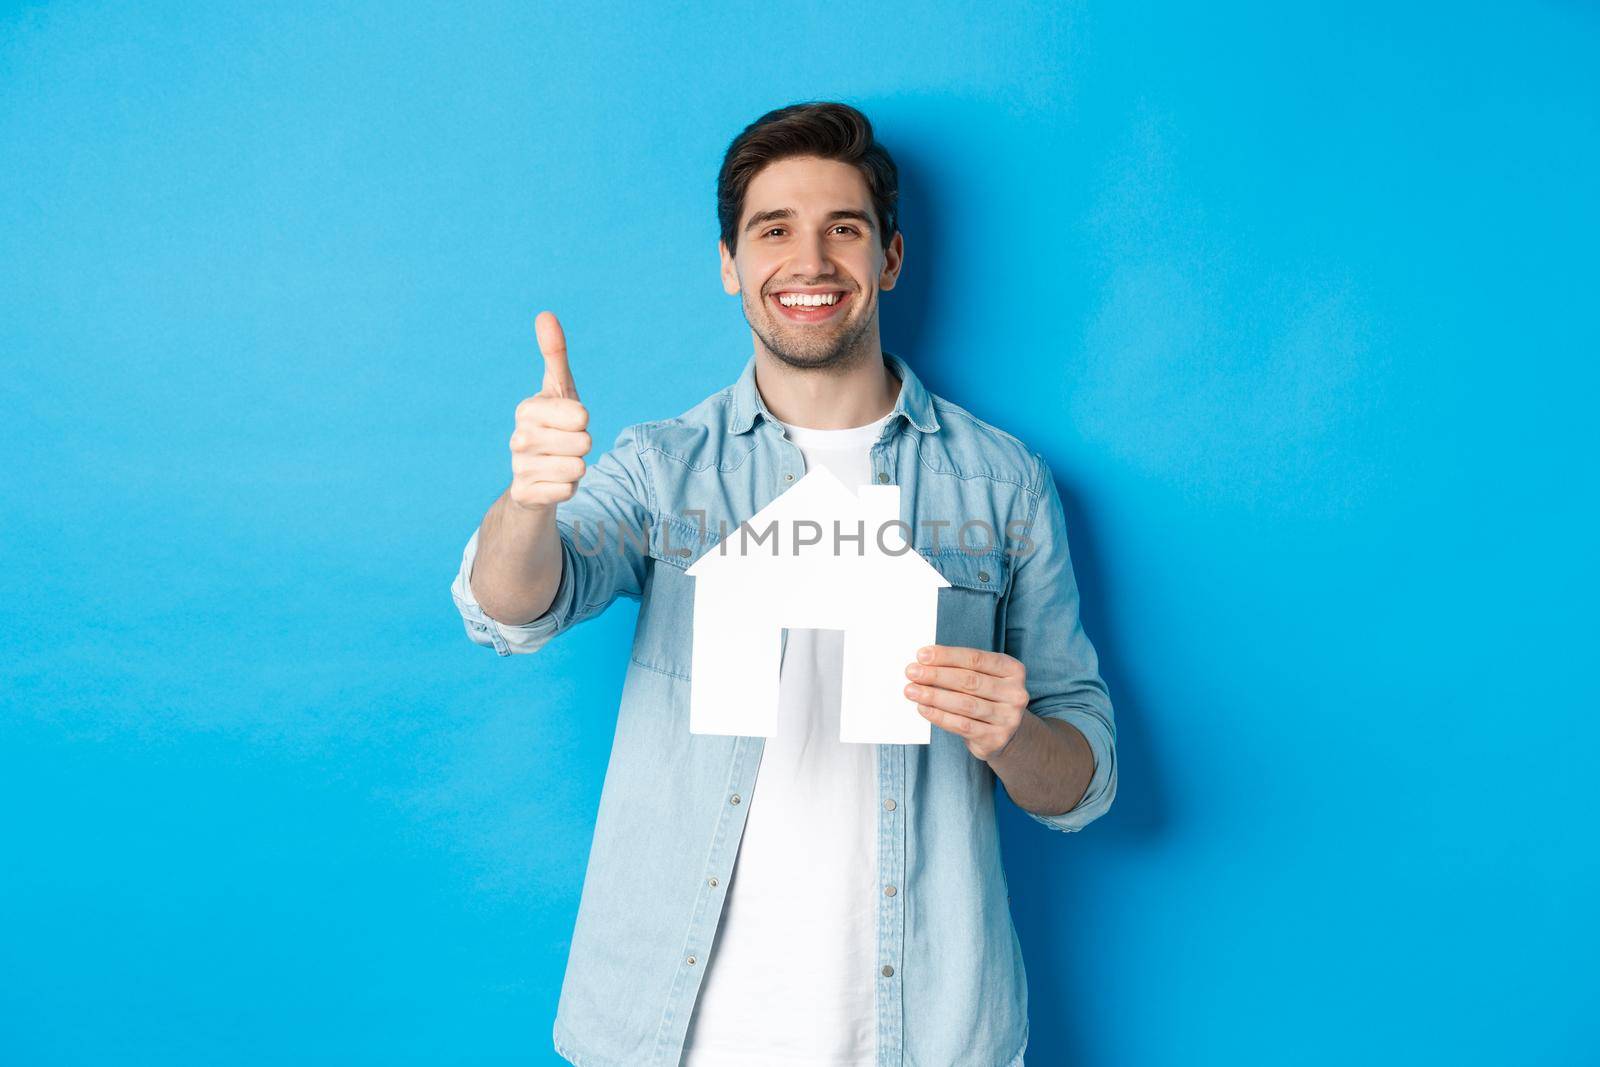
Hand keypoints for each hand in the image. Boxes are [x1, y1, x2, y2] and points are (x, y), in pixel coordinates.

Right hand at [508, 311, 590, 510]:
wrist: (532, 476)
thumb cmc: (553, 426)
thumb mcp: (559, 390)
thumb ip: (555, 354)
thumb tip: (545, 315)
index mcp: (527, 409)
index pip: (581, 416)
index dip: (583, 421)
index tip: (569, 422)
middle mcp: (518, 437)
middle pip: (583, 442)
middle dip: (583, 446)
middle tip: (566, 446)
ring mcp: (519, 467)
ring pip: (578, 468)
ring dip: (577, 468)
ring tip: (560, 463)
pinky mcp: (525, 494)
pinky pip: (568, 491)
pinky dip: (568, 488)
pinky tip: (553, 483)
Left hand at [904, 645, 1029, 761]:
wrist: (1007, 734)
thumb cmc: (987, 698)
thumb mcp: (985, 677)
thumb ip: (961, 668)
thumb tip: (925, 662)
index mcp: (1013, 670)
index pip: (976, 659)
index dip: (947, 656)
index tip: (922, 655)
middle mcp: (1015, 693)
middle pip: (970, 681)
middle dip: (936, 675)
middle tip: (912, 672)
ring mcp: (1008, 718)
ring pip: (964, 704)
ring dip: (934, 696)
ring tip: (912, 691)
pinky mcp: (995, 738)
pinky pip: (962, 725)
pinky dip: (939, 716)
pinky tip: (923, 709)